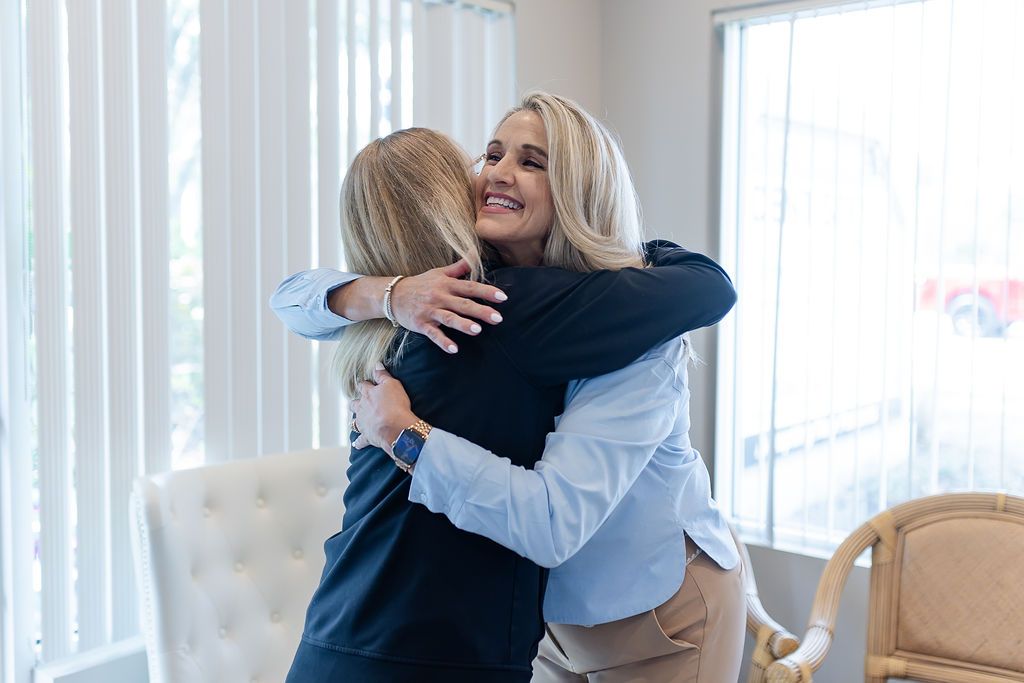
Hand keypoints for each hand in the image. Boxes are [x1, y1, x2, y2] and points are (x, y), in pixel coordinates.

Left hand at [351, 364, 417, 453]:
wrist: (395, 427)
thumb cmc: (395, 405)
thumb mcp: (392, 384)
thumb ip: (382, 374)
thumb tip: (376, 364)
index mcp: (368, 394)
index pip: (363, 386)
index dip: (365, 384)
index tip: (367, 384)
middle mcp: (362, 408)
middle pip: (354, 403)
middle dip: (356, 402)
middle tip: (360, 402)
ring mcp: (363, 423)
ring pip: (355, 421)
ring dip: (356, 420)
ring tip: (357, 420)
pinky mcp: (367, 436)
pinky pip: (360, 440)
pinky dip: (359, 442)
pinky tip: (356, 443)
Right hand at [391, 260, 506, 353]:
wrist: (392, 295)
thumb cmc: (420, 284)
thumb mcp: (439, 273)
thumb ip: (459, 267)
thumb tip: (475, 253)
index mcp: (447, 284)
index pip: (470, 287)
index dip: (487, 291)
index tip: (503, 297)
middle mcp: (440, 297)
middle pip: (463, 304)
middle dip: (481, 311)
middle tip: (498, 318)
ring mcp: (430, 311)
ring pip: (449, 318)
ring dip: (463, 324)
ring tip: (477, 330)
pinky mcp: (421, 324)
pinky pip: (433, 334)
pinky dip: (443, 342)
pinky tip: (454, 349)